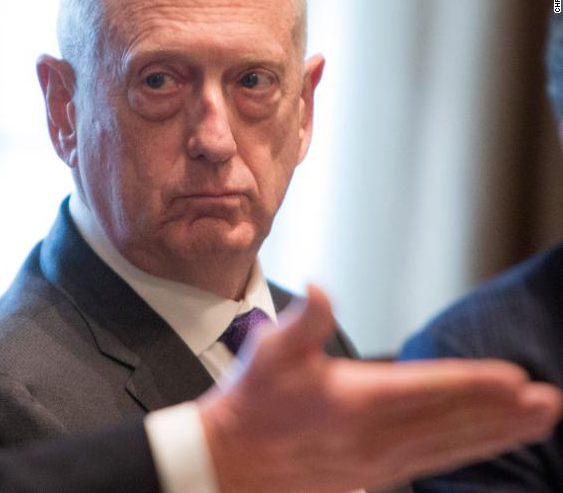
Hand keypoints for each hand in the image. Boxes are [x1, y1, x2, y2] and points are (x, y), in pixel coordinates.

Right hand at [198, 285, 561, 492]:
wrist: (229, 462)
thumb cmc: (251, 403)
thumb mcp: (270, 352)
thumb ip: (303, 320)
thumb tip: (318, 287)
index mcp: (354, 400)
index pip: (427, 389)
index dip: (474, 383)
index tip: (516, 378)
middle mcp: (373, 436)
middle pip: (452, 422)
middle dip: (505, 412)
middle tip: (550, 402)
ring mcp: (376, 463)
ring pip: (450, 447)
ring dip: (498, 434)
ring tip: (539, 422)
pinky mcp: (372, 478)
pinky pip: (433, 463)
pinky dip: (468, 452)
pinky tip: (489, 444)